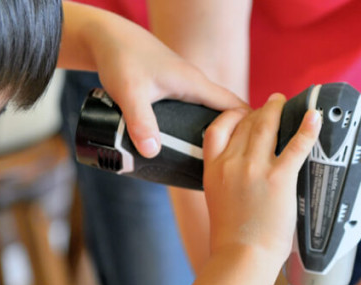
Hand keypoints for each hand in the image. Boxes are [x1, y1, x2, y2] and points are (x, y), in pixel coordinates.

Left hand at [80, 9, 245, 156]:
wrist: (107, 38)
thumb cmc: (121, 58)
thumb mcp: (130, 93)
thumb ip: (141, 122)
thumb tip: (152, 153)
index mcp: (195, 84)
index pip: (235, 106)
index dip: (249, 128)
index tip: (253, 154)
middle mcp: (196, 85)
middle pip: (227, 114)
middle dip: (234, 139)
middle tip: (235, 169)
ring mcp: (185, 88)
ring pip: (211, 114)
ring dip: (217, 135)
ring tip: (217, 165)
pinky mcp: (175, 92)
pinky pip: (197, 113)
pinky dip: (200, 129)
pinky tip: (192, 149)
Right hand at [202, 94, 319, 263]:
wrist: (241, 257)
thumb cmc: (232, 239)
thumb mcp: (217, 202)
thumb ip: (225, 182)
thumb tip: (240, 179)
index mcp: (213, 170)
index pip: (217, 128)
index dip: (232, 116)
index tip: (243, 113)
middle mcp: (232, 163)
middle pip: (245, 122)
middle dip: (260, 110)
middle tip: (273, 104)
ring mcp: (255, 169)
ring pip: (267, 125)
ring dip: (278, 109)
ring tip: (286, 102)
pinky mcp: (279, 178)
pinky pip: (296, 146)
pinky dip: (307, 128)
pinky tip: (315, 117)